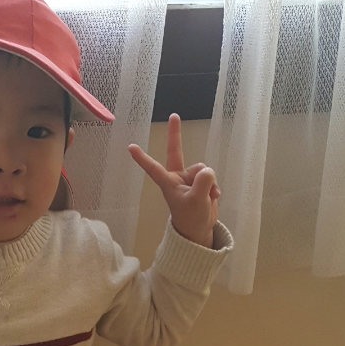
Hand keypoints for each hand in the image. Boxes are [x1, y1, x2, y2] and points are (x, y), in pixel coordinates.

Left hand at [128, 113, 219, 248]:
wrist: (200, 230)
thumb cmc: (191, 218)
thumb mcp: (197, 201)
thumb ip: (202, 183)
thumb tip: (207, 169)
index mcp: (168, 183)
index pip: (153, 168)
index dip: (142, 158)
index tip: (130, 147)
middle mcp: (177, 177)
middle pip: (177, 152)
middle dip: (175, 134)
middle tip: (174, 115)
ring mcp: (189, 178)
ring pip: (202, 169)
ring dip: (209, 183)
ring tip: (207, 198)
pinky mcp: (201, 181)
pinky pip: (210, 175)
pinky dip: (214, 186)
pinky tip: (212, 197)